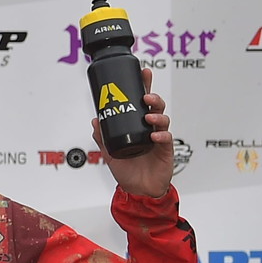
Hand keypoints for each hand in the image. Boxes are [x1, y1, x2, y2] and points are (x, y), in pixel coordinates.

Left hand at [97, 70, 173, 197]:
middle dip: (153, 97)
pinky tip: (154, 135)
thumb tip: (95, 120)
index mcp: (137, 125)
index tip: (144, 72)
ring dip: (156, 114)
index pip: (142, 102)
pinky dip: (161, 134)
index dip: (144, 86)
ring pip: (162, 119)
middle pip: (155, 106)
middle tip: (146, 96)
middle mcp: (149, 128)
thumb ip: (102, 137)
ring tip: (148, 115)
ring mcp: (159, 137)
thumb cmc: (127, 170)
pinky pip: (166, 138)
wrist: (138, 190)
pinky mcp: (166, 150)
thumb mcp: (109, 152)